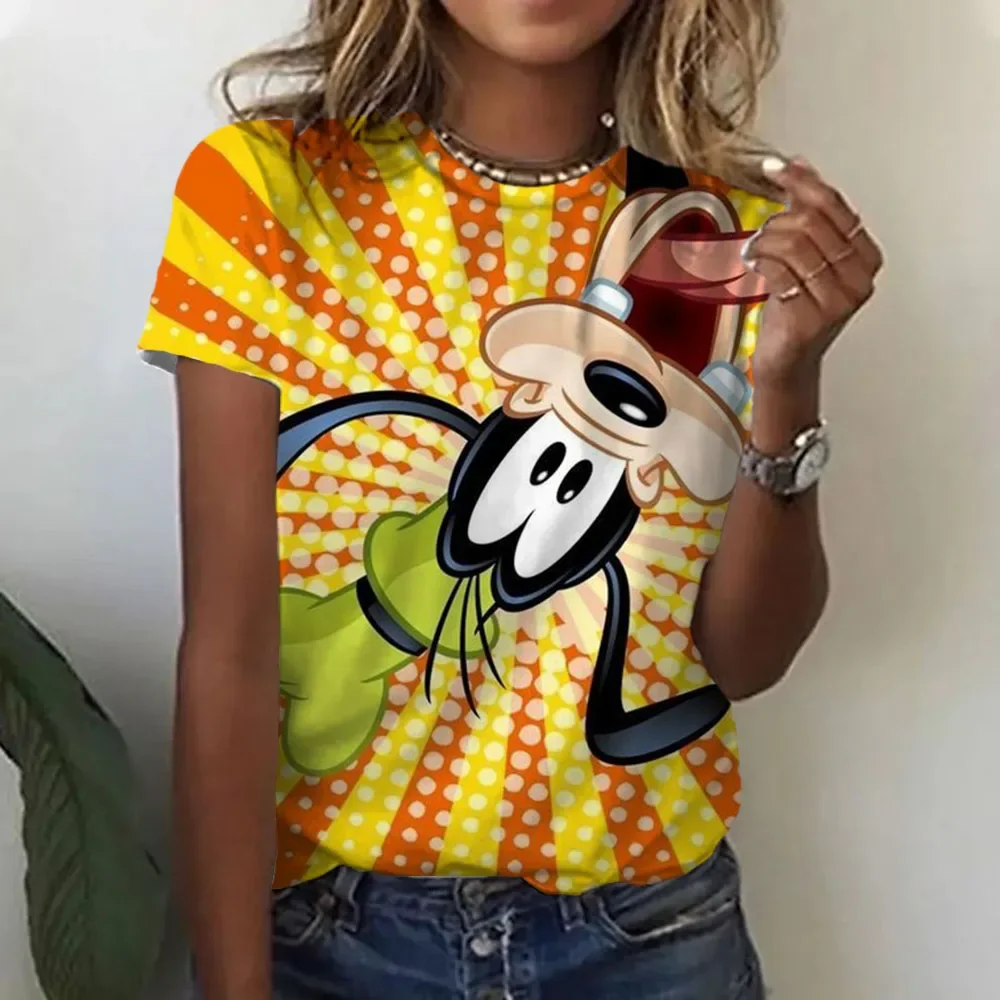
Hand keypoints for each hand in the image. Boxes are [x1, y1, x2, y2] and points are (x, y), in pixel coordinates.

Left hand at [743, 157, 883, 388]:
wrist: (788, 358)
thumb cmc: (797, 308)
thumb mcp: (807, 255)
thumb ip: (807, 210)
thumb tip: (800, 165)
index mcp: (865, 255)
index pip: (833, 205)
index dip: (801, 182)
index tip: (774, 168)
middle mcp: (859, 277)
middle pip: (811, 222)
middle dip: (777, 222)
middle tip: (762, 235)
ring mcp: (837, 300)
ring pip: (793, 244)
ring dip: (765, 243)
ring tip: (756, 253)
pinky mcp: (811, 317)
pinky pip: (779, 271)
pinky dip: (759, 262)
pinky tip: (753, 265)